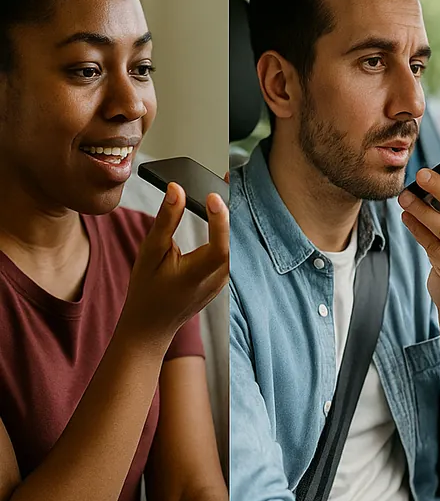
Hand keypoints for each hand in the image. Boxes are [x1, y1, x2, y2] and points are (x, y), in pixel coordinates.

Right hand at [116, 183, 229, 349]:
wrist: (151, 325)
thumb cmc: (146, 290)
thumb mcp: (150, 254)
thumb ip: (165, 222)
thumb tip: (176, 190)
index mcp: (200, 275)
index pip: (220, 245)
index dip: (220, 219)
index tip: (213, 195)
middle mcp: (218, 278)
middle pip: (231, 238)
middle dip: (229, 206)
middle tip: (227, 174)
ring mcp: (222, 279)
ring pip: (231, 243)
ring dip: (227, 216)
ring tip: (224, 185)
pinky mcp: (221, 278)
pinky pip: (227, 249)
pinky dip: (223, 229)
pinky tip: (218, 210)